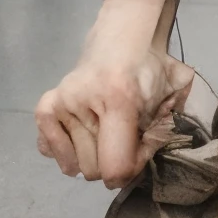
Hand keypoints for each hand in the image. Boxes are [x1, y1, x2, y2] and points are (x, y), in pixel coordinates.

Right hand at [35, 21, 194, 186]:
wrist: (125, 43)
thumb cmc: (151, 73)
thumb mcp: (172, 100)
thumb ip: (158, 138)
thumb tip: (129, 173)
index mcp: (120, 98)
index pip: (114, 166)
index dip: (131, 169)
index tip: (140, 152)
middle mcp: (81, 101)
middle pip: (93, 170)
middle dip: (114, 161)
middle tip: (125, 137)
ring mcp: (60, 104)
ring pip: (74, 167)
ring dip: (94, 156)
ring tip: (106, 131)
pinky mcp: (45, 107)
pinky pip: (50, 152)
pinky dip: (67, 151)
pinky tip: (83, 132)